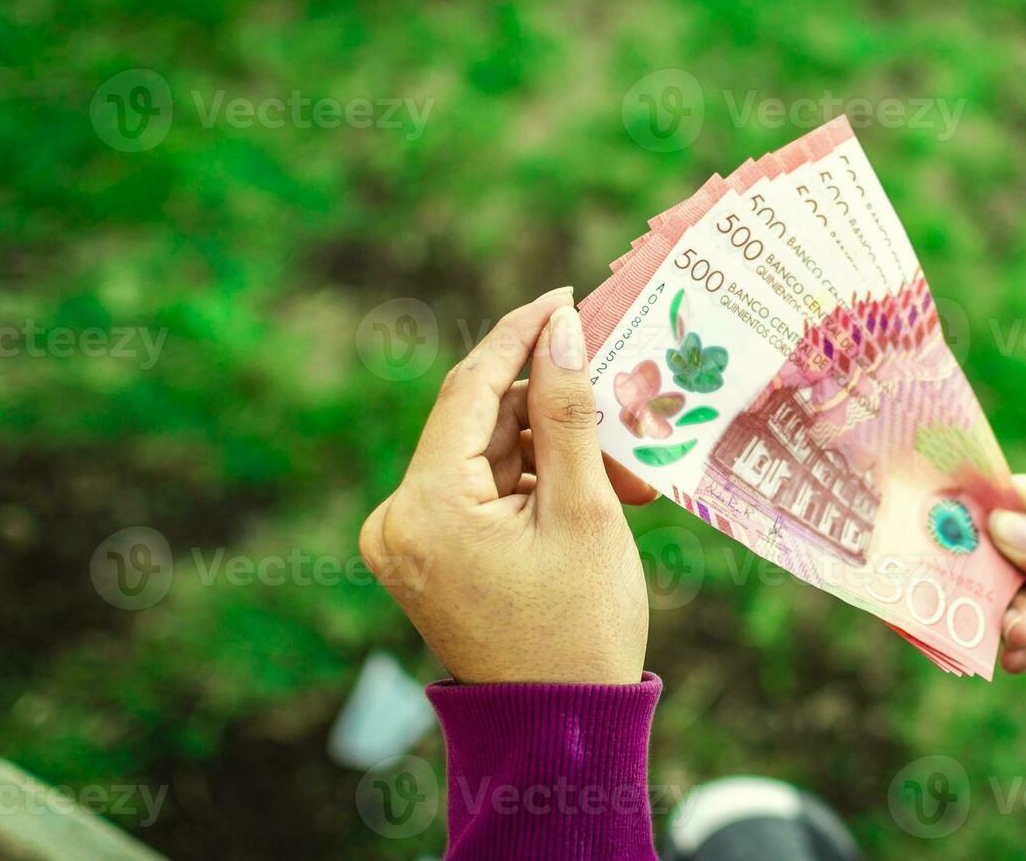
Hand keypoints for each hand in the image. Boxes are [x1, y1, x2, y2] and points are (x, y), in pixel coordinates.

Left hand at [359, 288, 657, 684]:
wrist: (560, 729)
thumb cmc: (580, 626)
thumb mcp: (585, 509)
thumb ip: (569, 411)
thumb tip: (560, 328)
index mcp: (424, 506)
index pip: (470, 388)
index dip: (521, 334)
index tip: (565, 297)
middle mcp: (398, 519)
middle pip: (481, 423)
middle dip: (556, 409)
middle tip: (623, 393)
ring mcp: (407, 541)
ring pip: (489, 457)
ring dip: (556, 452)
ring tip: (627, 472)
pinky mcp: (427, 557)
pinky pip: (484, 492)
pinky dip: (537, 485)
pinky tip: (595, 494)